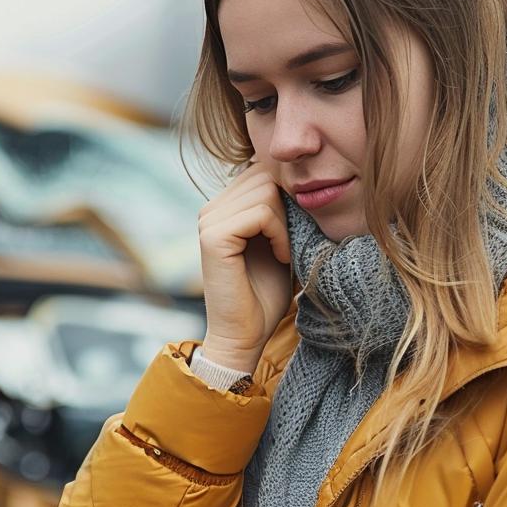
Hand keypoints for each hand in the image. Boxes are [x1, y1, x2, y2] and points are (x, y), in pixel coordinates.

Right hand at [197, 162, 292, 373]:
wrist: (245, 335)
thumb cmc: (265, 293)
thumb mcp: (279, 240)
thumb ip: (280, 208)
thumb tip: (298, 174)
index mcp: (222, 207)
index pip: (262, 171)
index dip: (287, 196)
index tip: (293, 232)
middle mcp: (211, 209)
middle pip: (264, 175)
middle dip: (288, 206)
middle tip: (290, 243)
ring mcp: (208, 221)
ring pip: (265, 191)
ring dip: (286, 223)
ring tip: (284, 251)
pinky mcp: (213, 236)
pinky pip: (261, 213)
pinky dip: (280, 234)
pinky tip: (280, 256)